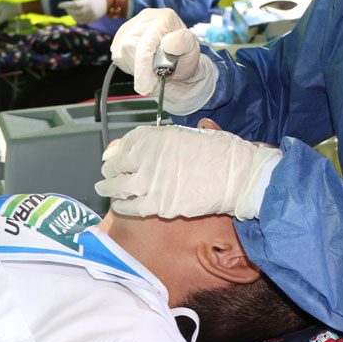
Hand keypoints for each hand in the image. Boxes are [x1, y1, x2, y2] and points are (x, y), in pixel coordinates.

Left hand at [59, 0, 107, 24]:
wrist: (110, 3)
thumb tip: (72, 1)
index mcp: (89, 2)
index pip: (75, 5)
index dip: (66, 5)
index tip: (59, 5)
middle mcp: (90, 11)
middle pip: (75, 12)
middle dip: (68, 9)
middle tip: (65, 6)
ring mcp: (91, 16)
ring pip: (76, 18)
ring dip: (71, 14)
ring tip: (70, 9)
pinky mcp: (91, 20)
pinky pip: (80, 21)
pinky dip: (75, 18)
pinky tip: (75, 14)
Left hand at [95, 125, 281, 219]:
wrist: (236, 176)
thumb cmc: (218, 152)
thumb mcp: (186, 133)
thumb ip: (158, 139)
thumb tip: (136, 144)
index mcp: (154, 139)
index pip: (122, 147)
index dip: (114, 153)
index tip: (111, 156)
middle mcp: (148, 161)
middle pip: (115, 168)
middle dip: (108, 173)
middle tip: (106, 174)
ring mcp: (152, 186)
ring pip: (119, 190)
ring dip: (109, 190)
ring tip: (105, 191)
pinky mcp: (161, 207)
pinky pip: (134, 208)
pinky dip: (124, 206)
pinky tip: (122, 205)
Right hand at [111, 8, 216, 113]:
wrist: (178, 63)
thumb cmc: (185, 56)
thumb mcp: (192, 50)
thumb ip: (183, 43)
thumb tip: (167, 42)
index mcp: (164, 18)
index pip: (146, 41)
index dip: (143, 64)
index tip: (146, 84)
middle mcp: (145, 18)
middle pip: (128, 45)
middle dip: (139, 68)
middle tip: (153, 78)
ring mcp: (131, 26)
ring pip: (120, 52)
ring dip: (134, 67)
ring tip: (150, 68)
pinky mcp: (121, 36)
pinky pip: (117, 55)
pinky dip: (129, 65)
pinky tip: (141, 64)